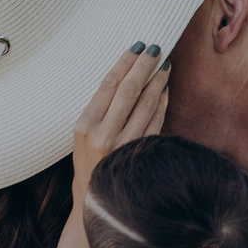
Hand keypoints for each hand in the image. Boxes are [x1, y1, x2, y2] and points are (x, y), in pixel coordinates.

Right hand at [71, 46, 169, 188]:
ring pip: (146, 104)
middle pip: (129, 90)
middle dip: (144, 66)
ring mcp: (125, 146)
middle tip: (155, 48)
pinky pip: (156, 122)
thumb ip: (99, 109)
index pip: (108, 85)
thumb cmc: (88, 162)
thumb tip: (125, 75)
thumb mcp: (82, 135)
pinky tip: (165, 90)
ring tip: (165, 65)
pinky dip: (162, 104)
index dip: (124, 63)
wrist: (96, 201)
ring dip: (158, 81)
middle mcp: (104, 135)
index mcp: (85, 126)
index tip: (136, 47)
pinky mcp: (142, 155)